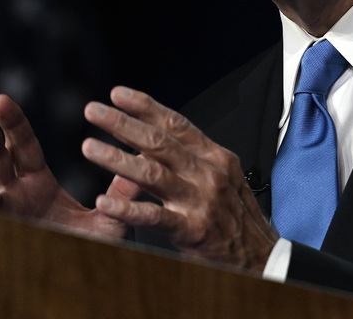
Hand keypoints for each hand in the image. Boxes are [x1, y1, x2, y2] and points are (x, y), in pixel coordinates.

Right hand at [0, 94, 139, 239]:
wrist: (85, 285)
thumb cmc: (91, 250)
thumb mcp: (111, 217)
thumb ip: (123, 190)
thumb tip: (144, 160)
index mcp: (37, 183)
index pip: (23, 146)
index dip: (11, 123)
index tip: (1, 98)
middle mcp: (16, 195)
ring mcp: (6, 216)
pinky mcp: (2, 239)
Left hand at [81, 86, 279, 270]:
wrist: (263, 257)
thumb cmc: (237, 218)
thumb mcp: (221, 177)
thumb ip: (192, 158)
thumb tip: (154, 140)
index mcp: (214, 156)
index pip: (175, 123)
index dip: (145, 106)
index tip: (117, 94)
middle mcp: (208, 172)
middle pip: (159, 141)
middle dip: (122, 123)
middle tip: (94, 111)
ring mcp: (200, 200)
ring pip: (152, 172)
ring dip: (117, 158)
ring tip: (90, 148)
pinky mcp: (192, 229)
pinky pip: (154, 216)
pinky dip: (128, 208)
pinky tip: (105, 202)